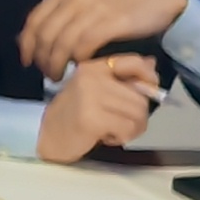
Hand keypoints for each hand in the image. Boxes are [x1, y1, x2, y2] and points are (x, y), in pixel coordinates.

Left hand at [18, 0, 189, 82]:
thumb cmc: (121, 4)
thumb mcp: (86, 2)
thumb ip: (64, 16)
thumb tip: (38, 39)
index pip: (35, 20)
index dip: (27, 44)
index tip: (27, 62)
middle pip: (46, 34)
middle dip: (43, 59)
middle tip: (48, 75)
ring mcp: (94, 8)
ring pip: (63, 42)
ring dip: (58, 64)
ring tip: (61, 77)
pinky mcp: (113, 21)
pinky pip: (86, 45)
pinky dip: (80, 59)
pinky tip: (82, 68)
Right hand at [34, 55, 160, 162]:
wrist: (47, 135)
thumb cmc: (75, 114)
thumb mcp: (98, 90)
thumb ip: (124, 78)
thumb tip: (151, 62)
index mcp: (93, 67)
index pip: (134, 62)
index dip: (148, 77)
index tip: (147, 90)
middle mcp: (91, 76)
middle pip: (141, 98)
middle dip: (137, 117)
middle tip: (120, 123)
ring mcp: (89, 96)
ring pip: (138, 115)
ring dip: (130, 129)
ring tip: (112, 129)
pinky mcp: (91, 117)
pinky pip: (127, 128)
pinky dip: (122, 137)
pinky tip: (105, 136)